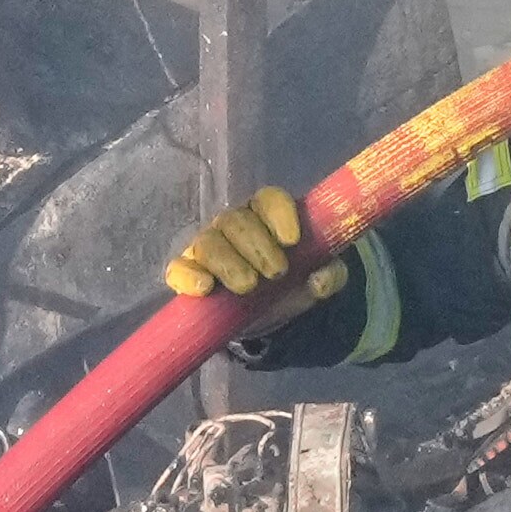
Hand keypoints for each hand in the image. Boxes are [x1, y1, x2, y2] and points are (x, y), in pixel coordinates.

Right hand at [166, 184, 320, 321]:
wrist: (270, 312)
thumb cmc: (295, 281)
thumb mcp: (321, 277)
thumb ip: (331, 274)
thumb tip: (319, 280)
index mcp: (267, 215)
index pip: (268, 199)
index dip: (279, 214)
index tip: (292, 240)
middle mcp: (234, 224)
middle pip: (236, 220)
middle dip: (256, 245)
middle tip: (276, 272)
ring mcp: (208, 247)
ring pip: (208, 242)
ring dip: (228, 262)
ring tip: (248, 286)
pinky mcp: (189, 273)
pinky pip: (179, 268)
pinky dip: (188, 276)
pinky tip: (204, 288)